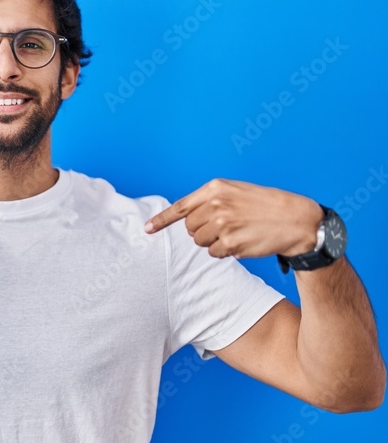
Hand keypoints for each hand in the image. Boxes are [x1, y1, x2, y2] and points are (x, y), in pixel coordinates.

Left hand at [143, 178, 323, 258]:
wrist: (296, 220)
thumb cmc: (266, 205)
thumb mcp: (236, 192)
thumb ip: (210, 201)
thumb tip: (185, 219)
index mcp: (216, 188)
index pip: (181, 206)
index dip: (162, 220)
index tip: (146, 229)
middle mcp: (215, 204)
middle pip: (190, 228)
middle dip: (203, 230)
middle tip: (227, 226)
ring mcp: (222, 224)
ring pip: (199, 242)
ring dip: (214, 242)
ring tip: (237, 232)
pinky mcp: (229, 243)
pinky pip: (213, 253)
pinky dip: (224, 252)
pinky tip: (242, 241)